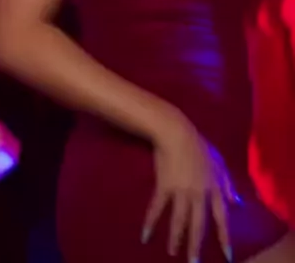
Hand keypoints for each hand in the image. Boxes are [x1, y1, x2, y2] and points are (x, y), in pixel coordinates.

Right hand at [142, 116, 236, 261]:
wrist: (176, 133)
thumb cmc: (198, 144)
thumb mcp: (218, 162)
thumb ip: (227, 184)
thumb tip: (237, 204)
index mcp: (213, 188)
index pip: (221, 217)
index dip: (224, 237)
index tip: (227, 255)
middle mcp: (199, 193)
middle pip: (198, 224)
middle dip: (196, 245)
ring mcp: (181, 191)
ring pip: (179, 220)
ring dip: (176, 238)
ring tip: (173, 252)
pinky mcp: (164, 186)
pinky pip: (157, 208)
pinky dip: (150, 222)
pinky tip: (145, 235)